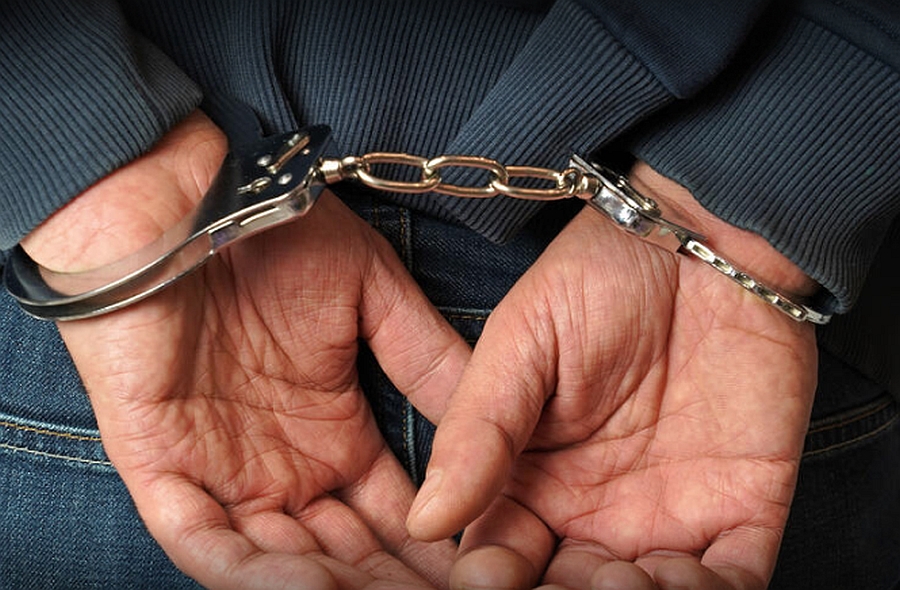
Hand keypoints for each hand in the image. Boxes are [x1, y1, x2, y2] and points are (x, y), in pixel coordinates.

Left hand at [25, 113, 469, 588]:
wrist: (182, 198)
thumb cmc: (275, 233)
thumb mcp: (371, 291)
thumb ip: (425, 353)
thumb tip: (491, 416)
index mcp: (334, 435)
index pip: (394, 515)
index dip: (434, 545)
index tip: (480, 566)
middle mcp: (284, 469)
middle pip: (345, 554)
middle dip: (390, 581)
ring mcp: (222, 473)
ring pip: (280, 562)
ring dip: (331, 587)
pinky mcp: (161, 469)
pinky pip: (203, 542)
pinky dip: (251, 574)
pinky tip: (306, 588)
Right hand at [407, 163, 818, 588]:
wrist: (704, 239)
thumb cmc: (598, 278)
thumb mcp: (520, 343)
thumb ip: (476, 431)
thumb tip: (424, 519)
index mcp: (530, 478)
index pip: (499, 555)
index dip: (491, 577)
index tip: (490, 574)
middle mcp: (594, 511)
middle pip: (568, 589)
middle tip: (579, 574)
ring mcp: (668, 515)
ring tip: (625, 573)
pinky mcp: (741, 509)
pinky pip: (729, 582)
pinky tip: (683, 571)